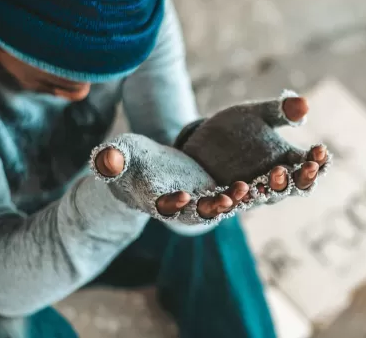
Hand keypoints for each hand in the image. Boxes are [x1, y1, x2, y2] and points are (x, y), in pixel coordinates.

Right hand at [90, 134, 252, 223]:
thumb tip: (105, 158)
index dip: (172, 203)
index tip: (181, 195)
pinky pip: (231, 194)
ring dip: (233, 201)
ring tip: (247, 189)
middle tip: (226, 200)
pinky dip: (243, 191)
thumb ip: (111, 159)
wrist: (146, 166)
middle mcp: (180, 207)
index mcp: (155, 200)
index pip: (164, 206)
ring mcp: (199, 200)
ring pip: (218, 205)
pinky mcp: (214, 190)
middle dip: (211, 207)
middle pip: (196, 212)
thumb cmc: (129, 159)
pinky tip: (260, 182)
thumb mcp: (121, 154)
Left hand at [176, 90, 330, 204]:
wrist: (200, 147)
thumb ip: (279, 111)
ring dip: (264, 192)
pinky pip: (221, 208)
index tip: (320, 150)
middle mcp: (268, 183)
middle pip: (289, 188)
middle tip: (296, 168)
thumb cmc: (236, 131)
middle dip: (294, 180)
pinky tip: (223, 198)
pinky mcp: (217, 201)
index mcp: (284, 163)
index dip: (317, 162)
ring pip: (259, 199)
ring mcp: (245, 195)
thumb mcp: (256, 115)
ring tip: (266, 177)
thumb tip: (304, 103)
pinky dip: (222, 204)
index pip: (308, 168)